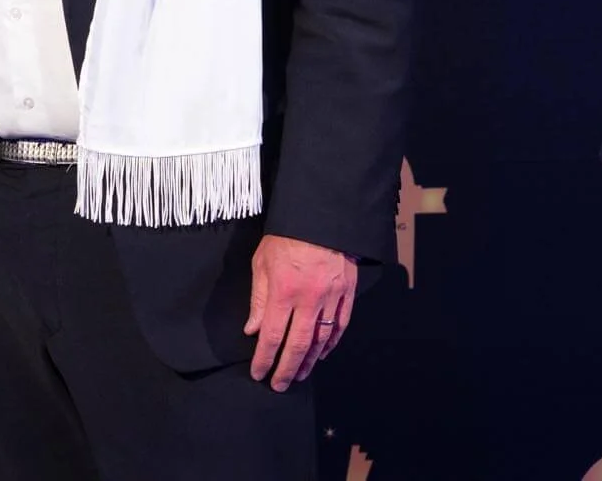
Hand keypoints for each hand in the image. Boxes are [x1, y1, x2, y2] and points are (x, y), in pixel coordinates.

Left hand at [244, 235, 357, 390]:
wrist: (321, 216)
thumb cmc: (285, 237)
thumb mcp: (261, 262)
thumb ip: (258, 298)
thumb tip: (253, 329)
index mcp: (283, 291)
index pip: (272, 335)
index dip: (265, 358)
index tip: (259, 373)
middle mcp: (308, 299)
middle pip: (298, 344)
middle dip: (287, 368)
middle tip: (279, 385)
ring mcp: (331, 298)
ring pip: (321, 340)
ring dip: (309, 361)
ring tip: (299, 374)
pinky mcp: (347, 293)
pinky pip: (340, 326)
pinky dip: (331, 344)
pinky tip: (321, 354)